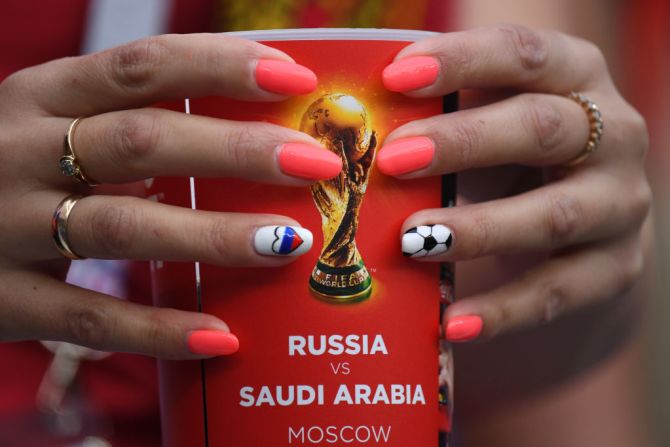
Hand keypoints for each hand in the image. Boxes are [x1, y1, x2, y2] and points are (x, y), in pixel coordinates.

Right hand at [0, 34, 340, 358]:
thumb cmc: (13, 167)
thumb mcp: (54, 123)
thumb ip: (131, 122)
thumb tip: (249, 130)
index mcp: (41, 95)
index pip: (141, 67)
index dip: (219, 67)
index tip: (295, 78)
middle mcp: (21, 152)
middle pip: (142, 142)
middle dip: (236, 151)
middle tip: (315, 164)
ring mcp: (7, 227)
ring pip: (123, 228)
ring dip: (212, 235)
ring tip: (286, 243)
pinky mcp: (5, 300)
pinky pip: (89, 317)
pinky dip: (158, 329)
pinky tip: (220, 335)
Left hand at [377, 24, 650, 341]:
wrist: (587, 210)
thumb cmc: (513, 150)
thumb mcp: (489, 115)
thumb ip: (442, 111)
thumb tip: (353, 126)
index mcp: (575, 75)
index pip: (523, 53)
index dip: (462, 60)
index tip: (395, 77)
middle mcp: (612, 131)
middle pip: (540, 128)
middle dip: (463, 142)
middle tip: (393, 161)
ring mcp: (620, 202)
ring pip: (554, 215)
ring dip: (479, 230)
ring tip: (414, 243)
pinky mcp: (616, 265)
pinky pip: (558, 291)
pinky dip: (503, 310)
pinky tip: (452, 323)